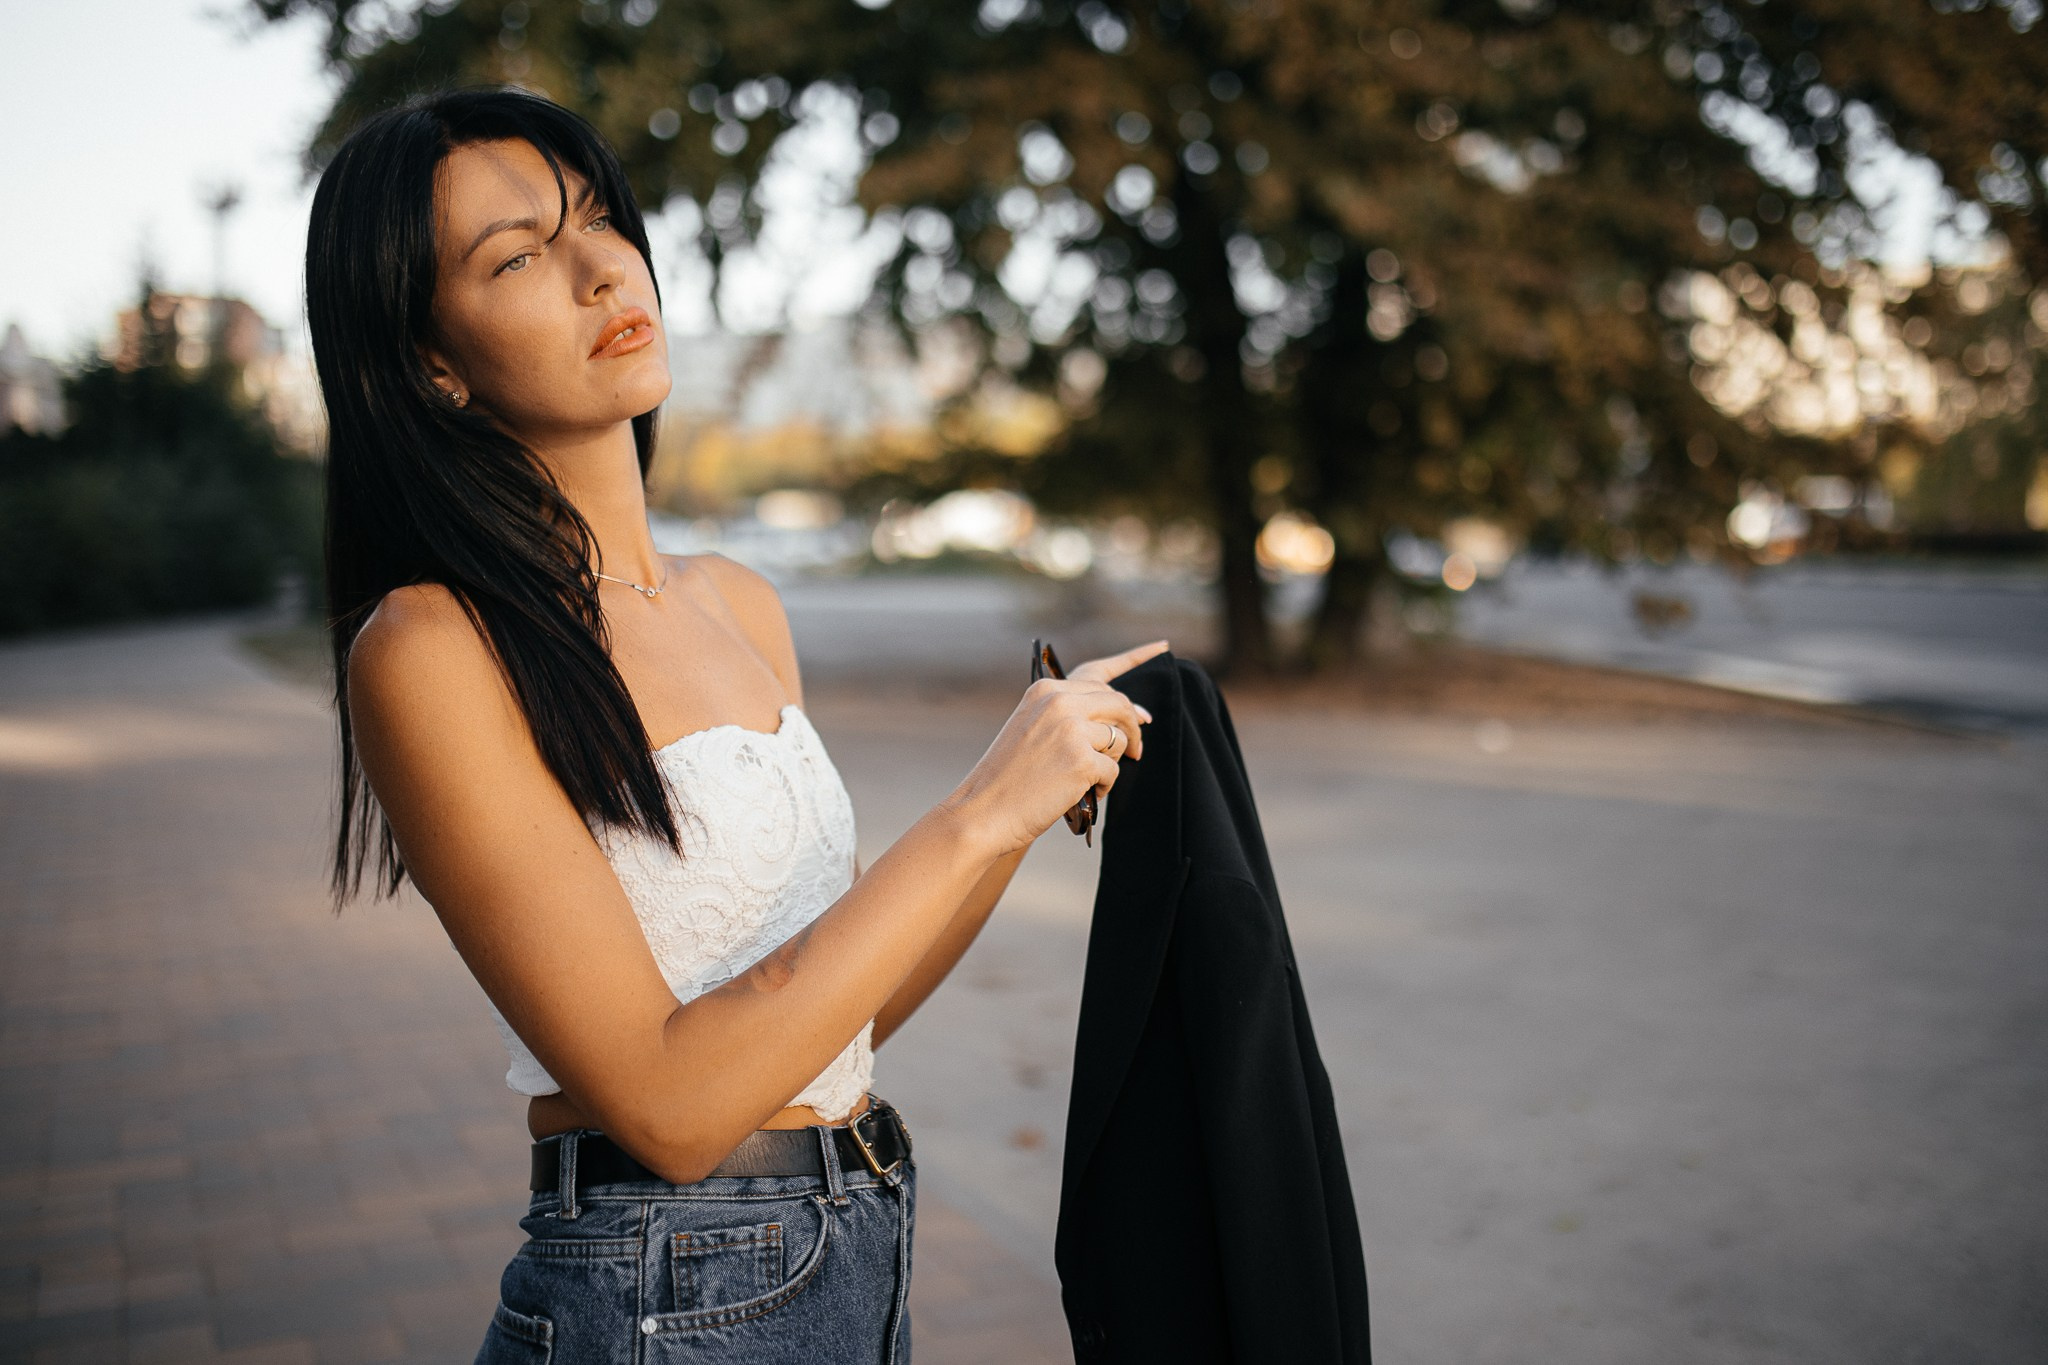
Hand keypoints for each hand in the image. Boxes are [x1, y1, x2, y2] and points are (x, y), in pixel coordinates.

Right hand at [943, 639, 1167, 857]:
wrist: (983, 811)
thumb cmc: (1010, 776)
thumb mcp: (1033, 729)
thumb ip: (1071, 715)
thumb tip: (1128, 716)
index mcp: (1046, 690)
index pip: (1100, 674)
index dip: (1136, 662)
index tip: (1162, 649)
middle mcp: (1059, 703)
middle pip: (1119, 704)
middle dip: (1134, 727)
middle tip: (1138, 751)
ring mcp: (1071, 730)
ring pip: (1119, 738)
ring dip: (1113, 761)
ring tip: (1090, 778)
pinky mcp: (1082, 761)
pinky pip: (1113, 770)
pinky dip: (1103, 785)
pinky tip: (1081, 793)